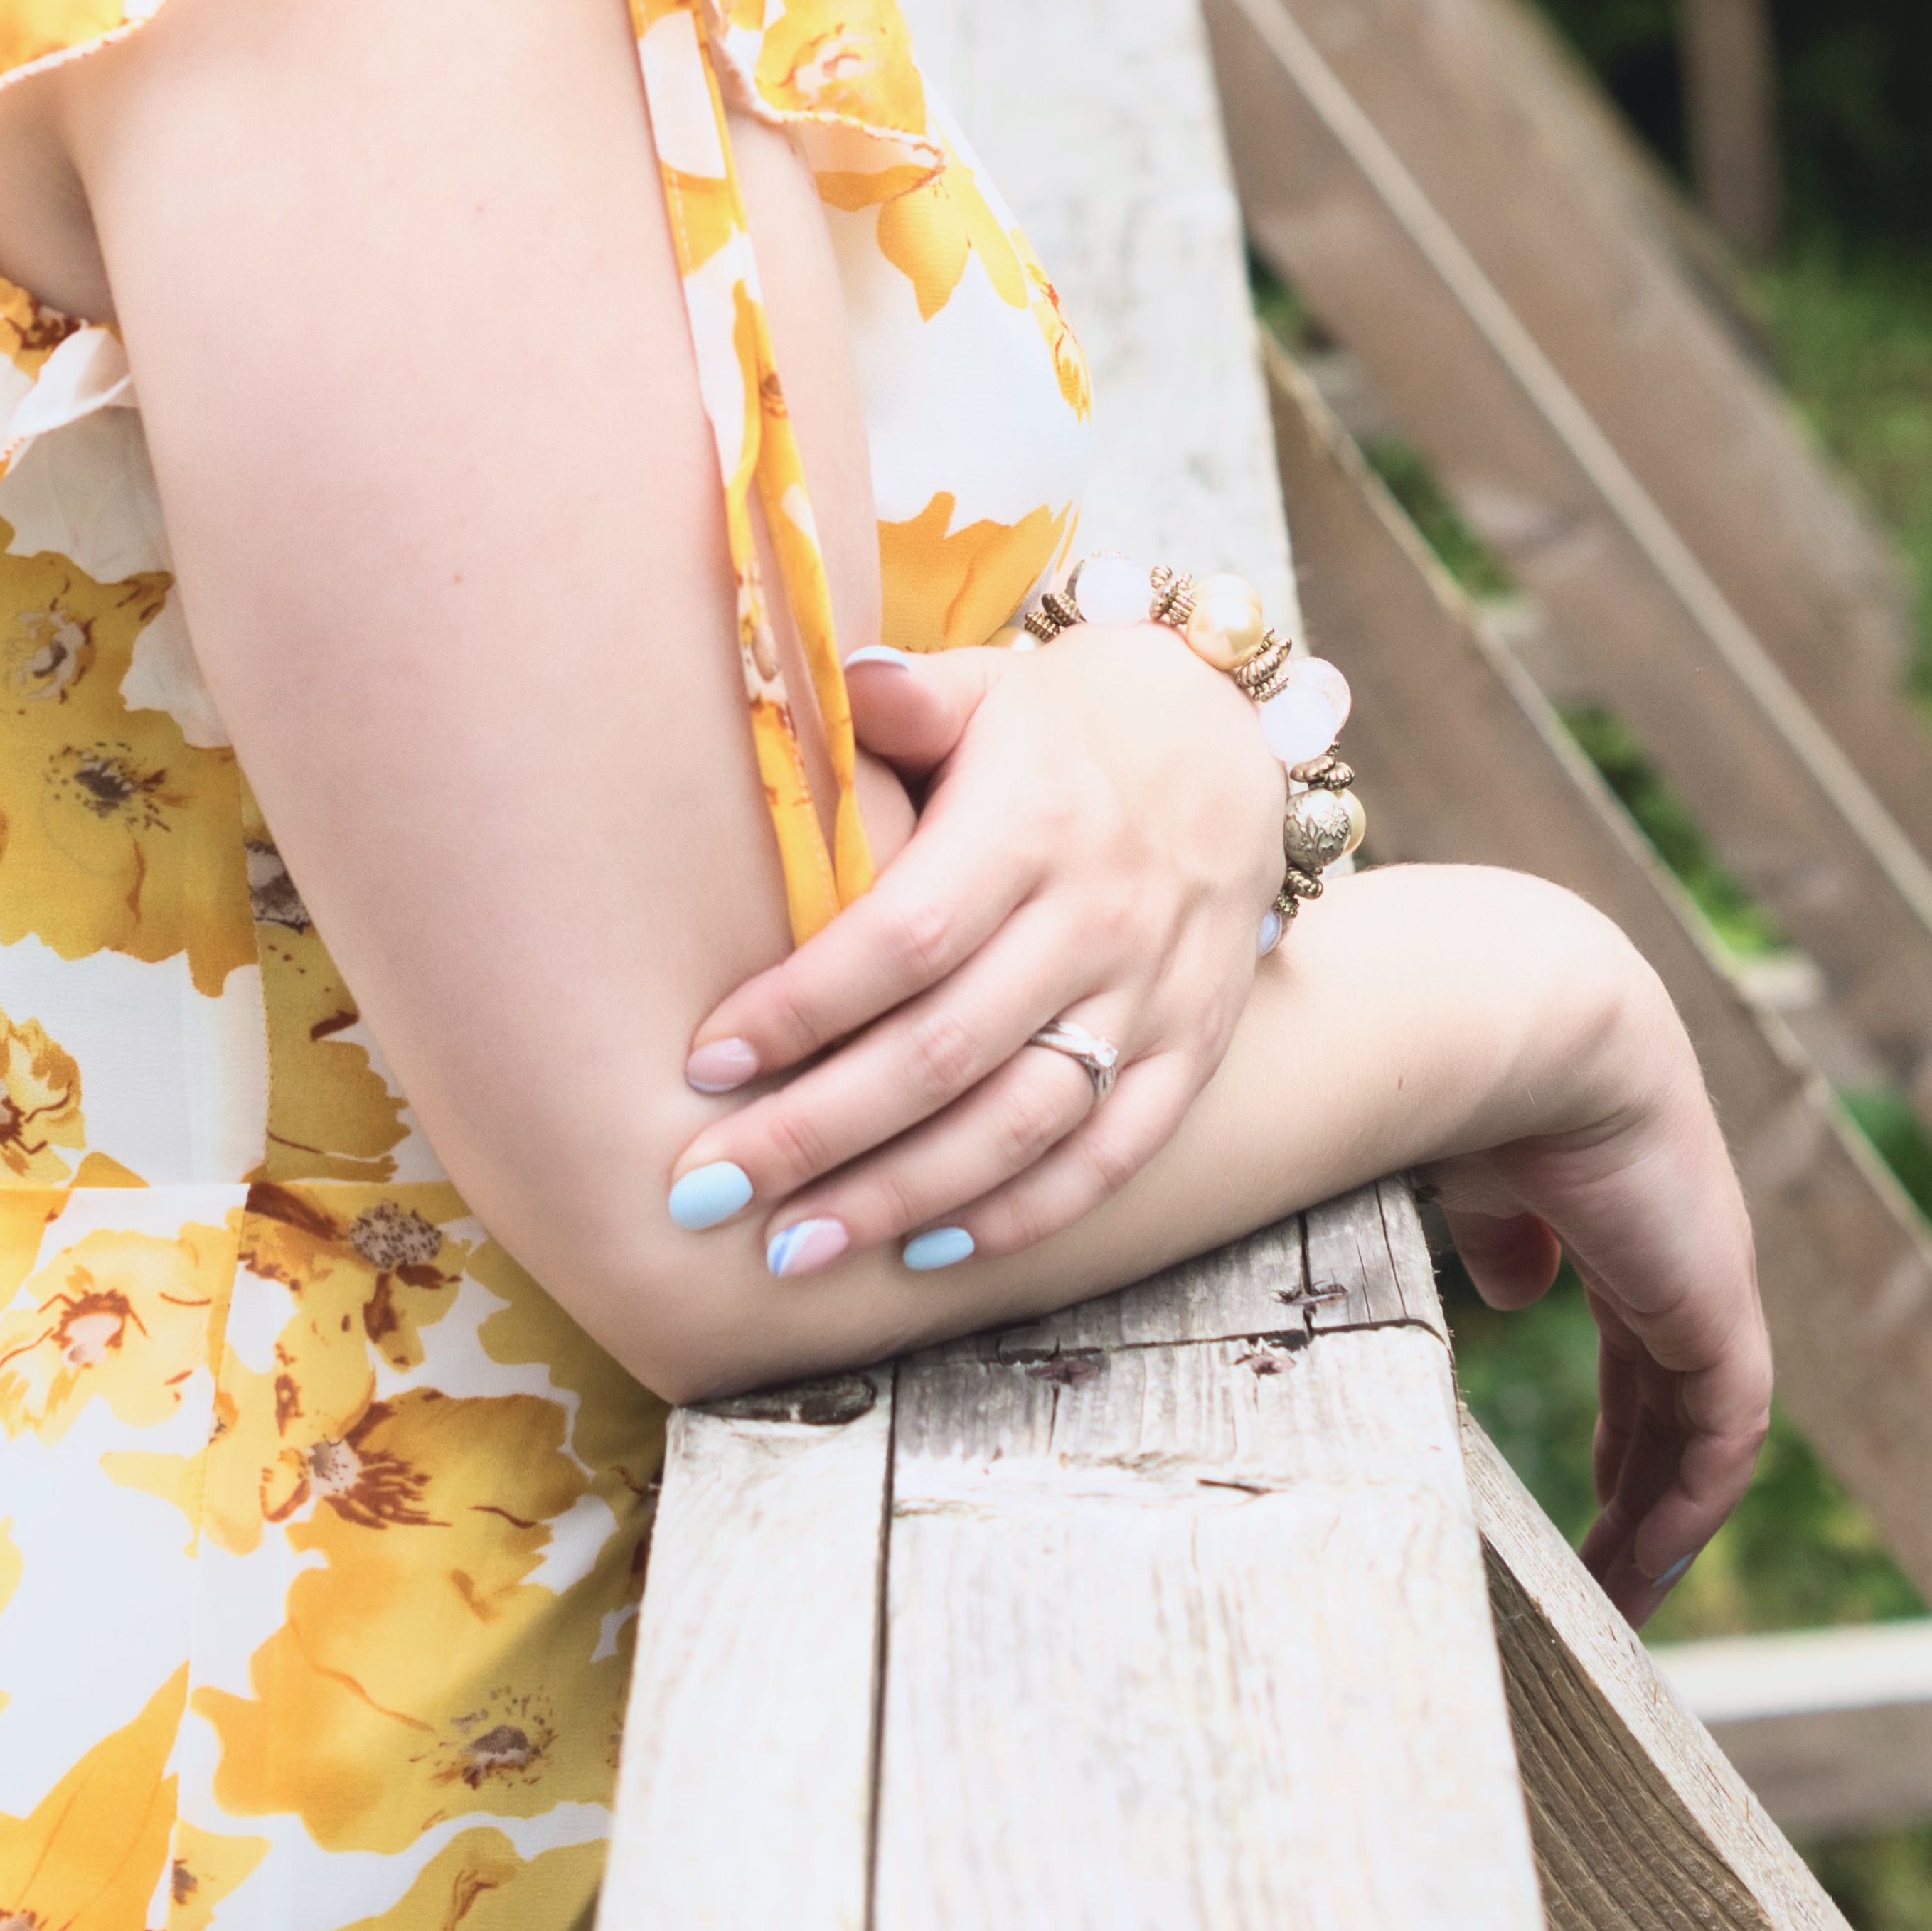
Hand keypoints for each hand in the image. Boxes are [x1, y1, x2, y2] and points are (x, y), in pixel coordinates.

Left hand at [669, 625, 1286, 1277]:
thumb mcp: (986, 685)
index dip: (803, 1008)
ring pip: (1019, 1125)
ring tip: (793, 1250)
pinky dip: (1021, 1216)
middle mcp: (1098, 917)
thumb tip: (823, 679)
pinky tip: (924, 1250)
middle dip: (818, 1133)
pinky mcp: (1190, 1048)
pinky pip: (1108, 1157)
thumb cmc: (1061, 721)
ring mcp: (1151, 994)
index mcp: (1033, 821)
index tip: (704, 1062)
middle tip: (707, 1190)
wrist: (1227, 737)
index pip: (905, 938)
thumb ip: (902, 697)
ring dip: (900, 1198)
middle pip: (945, 1052)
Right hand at [1430, 1001, 1770, 1624]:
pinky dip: (1688, 1505)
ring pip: (1703, 1432)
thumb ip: (1504, 1236)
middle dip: (1641, 1487)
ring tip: (1620, 1599)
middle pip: (1674, 1398)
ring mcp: (1708, 1280)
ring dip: (1661, 1518)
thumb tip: (1518, 1297)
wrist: (1531, 1018)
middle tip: (1605, 1576)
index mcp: (1621, 1214)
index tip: (1588, 1494)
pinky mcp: (1720, 1308)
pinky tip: (1643, 1561)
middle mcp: (1680, 1253)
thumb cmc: (1476, 1074)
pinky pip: (1724, 1438)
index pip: (1640, 1342)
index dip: (1621, 1423)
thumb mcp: (1480, 1172)